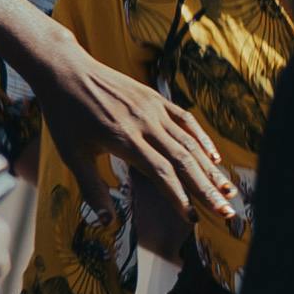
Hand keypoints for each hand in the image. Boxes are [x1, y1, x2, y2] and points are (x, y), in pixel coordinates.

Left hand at [67, 58, 244, 270]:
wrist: (67, 71)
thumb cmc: (65, 116)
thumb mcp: (72, 155)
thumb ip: (92, 189)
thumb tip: (107, 222)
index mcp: (124, 140)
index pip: (161, 174)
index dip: (179, 198)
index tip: (192, 219)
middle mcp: (144, 123)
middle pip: (183, 161)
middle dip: (207, 189)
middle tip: (226, 212)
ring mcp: (153, 108)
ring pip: (189, 142)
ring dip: (211, 169)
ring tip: (228, 191)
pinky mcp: (155, 98)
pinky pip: (185, 120)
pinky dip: (202, 140)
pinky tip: (214, 159)